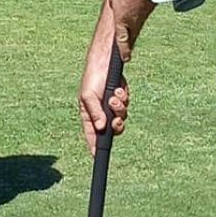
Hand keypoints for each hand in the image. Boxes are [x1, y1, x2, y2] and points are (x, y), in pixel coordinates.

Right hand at [78, 36, 130, 151]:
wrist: (106, 61)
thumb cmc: (92, 77)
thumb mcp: (88, 95)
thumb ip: (95, 112)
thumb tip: (102, 127)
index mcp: (89, 114)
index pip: (92, 134)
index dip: (95, 145)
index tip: (96, 155)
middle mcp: (101, 113)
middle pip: (112, 129)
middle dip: (116, 125)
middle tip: (116, 120)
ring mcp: (112, 106)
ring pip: (121, 117)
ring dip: (120, 107)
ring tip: (115, 96)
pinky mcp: (121, 98)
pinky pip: (126, 105)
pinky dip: (124, 98)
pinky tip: (119, 89)